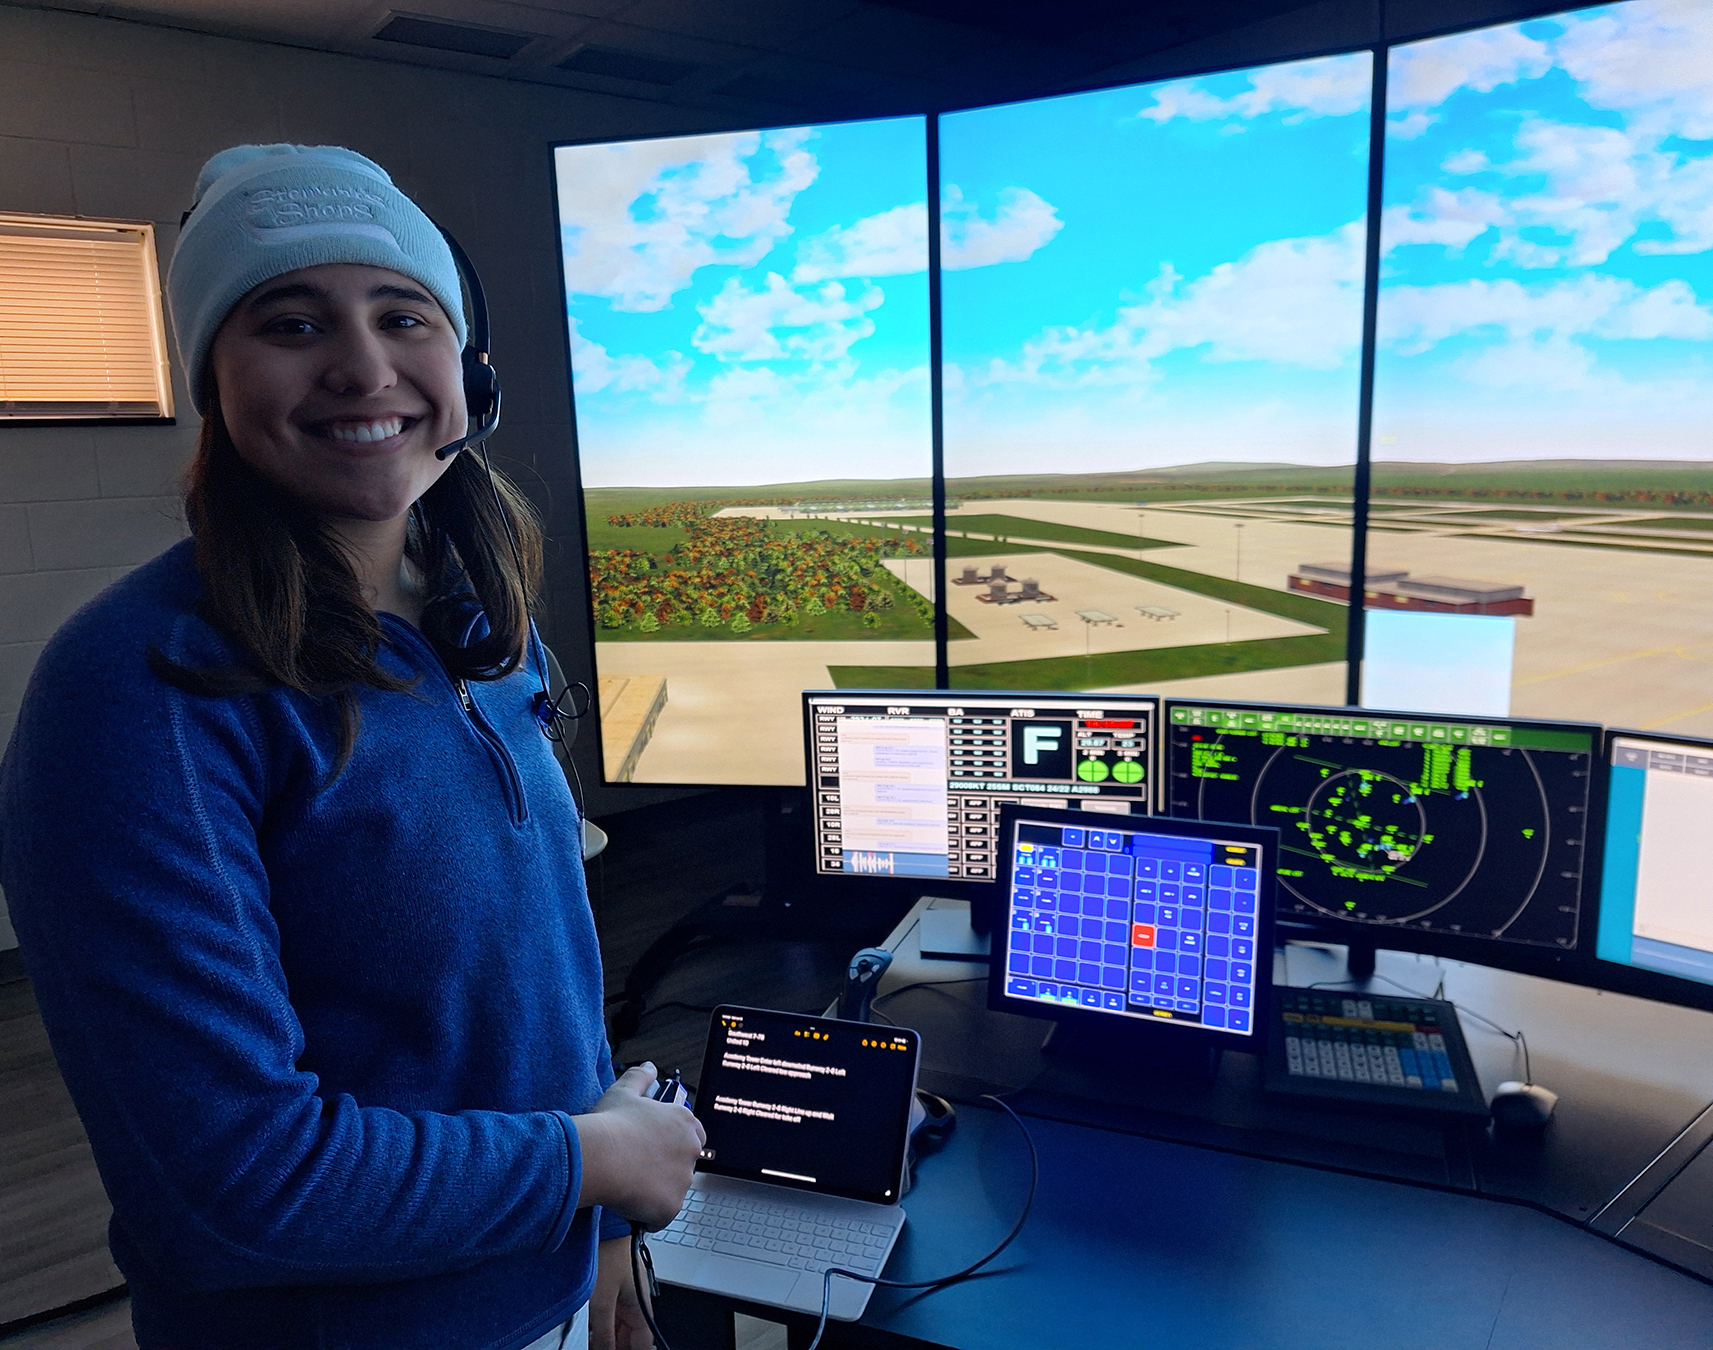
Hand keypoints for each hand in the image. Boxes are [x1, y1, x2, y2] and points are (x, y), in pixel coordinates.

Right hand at [573, 1063, 704, 1231]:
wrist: (599, 1156)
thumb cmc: (609, 1123)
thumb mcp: (624, 1091)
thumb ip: (641, 1077)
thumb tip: (649, 1068)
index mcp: (684, 1121)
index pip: (694, 1135)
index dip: (673, 1144)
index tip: (655, 1149)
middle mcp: (691, 1149)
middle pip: (685, 1164)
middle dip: (666, 1168)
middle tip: (638, 1167)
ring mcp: (683, 1180)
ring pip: (674, 1190)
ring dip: (657, 1191)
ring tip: (630, 1184)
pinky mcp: (672, 1206)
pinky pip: (662, 1216)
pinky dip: (648, 1215)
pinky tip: (630, 1205)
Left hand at [590, 1234, 652, 1349]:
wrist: (599, 1224)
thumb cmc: (606, 1252)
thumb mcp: (600, 1302)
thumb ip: (604, 1333)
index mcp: (641, 1304)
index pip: (643, 1342)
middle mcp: (635, 1297)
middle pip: (630, 1334)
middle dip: (617, 1346)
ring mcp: (623, 1289)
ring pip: (618, 1323)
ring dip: (607, 1335)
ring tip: (592, 1342)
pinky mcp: (610, 1281)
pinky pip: (609, 1310)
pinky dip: (600, 1322)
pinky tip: (587, 1328)